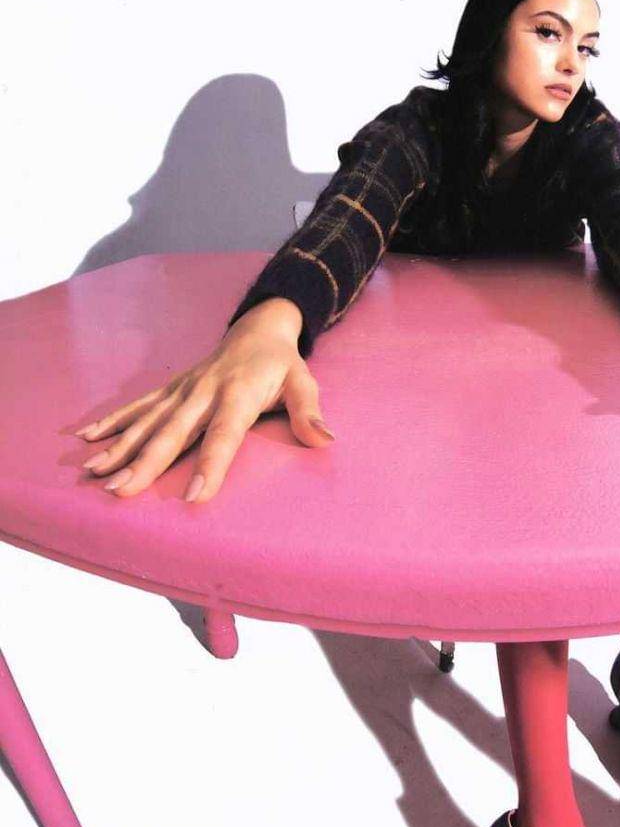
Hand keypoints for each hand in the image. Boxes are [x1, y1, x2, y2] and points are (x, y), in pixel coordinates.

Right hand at [73, 299, 334, 501]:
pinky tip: (88, 439)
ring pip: (148, 422)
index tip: (195, 498)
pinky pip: (138, 406)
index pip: (223, 436)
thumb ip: (309, 412)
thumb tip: (325, 439)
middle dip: (146, 464)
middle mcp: (203, 392)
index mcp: (238, 394)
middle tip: (121, 491)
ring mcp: (183, 390)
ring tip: (95, 474)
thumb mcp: (303, 382)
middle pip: (173, 433)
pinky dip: (113, 422)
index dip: (210, 467)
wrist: (257, 328)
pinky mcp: (171, 389)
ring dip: (120, 448)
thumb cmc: (282, 364)